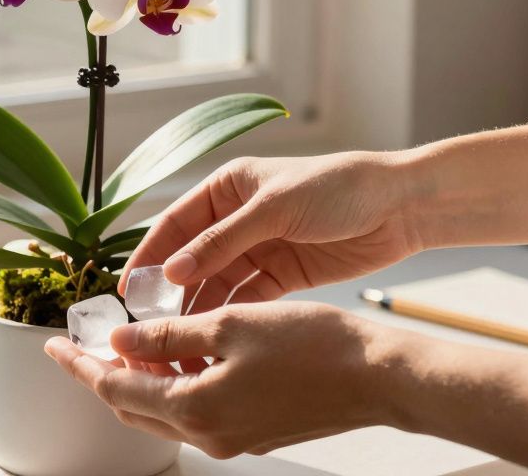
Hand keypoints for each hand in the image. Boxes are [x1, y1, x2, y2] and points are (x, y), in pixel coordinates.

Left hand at [44, 302, 399, 457]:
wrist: (379, 377)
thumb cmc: (313, 346)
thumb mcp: (229, 325)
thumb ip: (167, 335)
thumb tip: (121, 341)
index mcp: (194, 407)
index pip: (114, 389)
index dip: (79, 365)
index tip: (53, 345)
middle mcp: (208, 432)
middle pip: (133, 407)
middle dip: (103, 374)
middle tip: (81, 344)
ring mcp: (233, 437)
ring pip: (165, 408)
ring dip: (143, 376)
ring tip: (131, 338)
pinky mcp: (253, 430)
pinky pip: (197, 408)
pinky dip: (176, 381)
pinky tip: (181, 350)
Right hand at [122, 153, 422, 311]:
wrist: (399, 207)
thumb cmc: (338, 188)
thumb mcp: (274, 208)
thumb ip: (222, 240)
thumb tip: (172, 271)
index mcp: (226, 188)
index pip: (174, 224)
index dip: (148, 256)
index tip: (127, 290)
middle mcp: (235, 218)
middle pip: (189, 259)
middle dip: (169, 292)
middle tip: (148, 325)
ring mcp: (258, 248)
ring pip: (214, 284)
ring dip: (197, 309)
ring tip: (177, 340)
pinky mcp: (281, 276)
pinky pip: (244, 299)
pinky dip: (228, 317)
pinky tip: (212, 338)